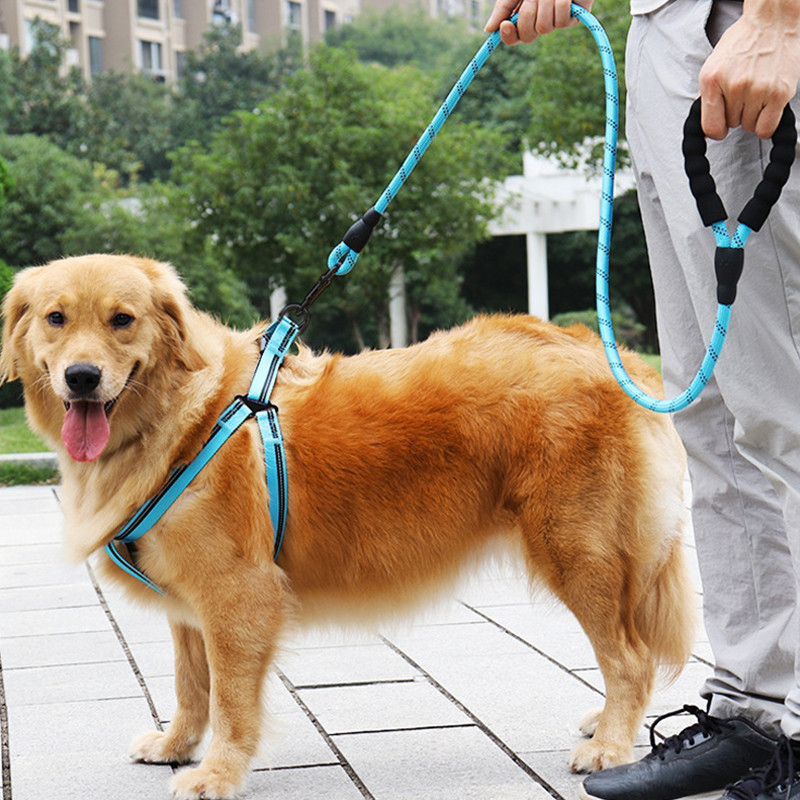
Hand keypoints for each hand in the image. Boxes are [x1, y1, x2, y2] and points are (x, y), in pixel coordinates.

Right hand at [484, 0, 593, 45]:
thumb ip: (503, 8)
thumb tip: (489, 30)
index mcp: (525, 19)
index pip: (513, 39)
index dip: (508, 36)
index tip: (505, 24)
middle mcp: (540, 24)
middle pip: (529, 36)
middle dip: (528, 14)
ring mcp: (556, 22)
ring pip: (545, 28)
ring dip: (545, 5)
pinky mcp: (574, 18)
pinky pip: (561, 20)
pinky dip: (560, 2)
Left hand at [699, 0, 799, 138]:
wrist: (773, 19)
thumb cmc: (744, 40)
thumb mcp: (714, 64)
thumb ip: (707, 94)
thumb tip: (703, 126)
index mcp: (712, 80)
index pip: (710, 127)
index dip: (716, 130)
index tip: (721, 126)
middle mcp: (734, 86)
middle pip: (732, 124)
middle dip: (738, 113)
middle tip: (746, 93)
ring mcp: (757, 90)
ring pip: (750, 126)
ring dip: (754, 115)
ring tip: (757, 93)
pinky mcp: (779, 93)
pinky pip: (767, 128)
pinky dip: (767, 123)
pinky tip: (767, 107)